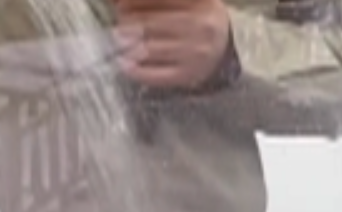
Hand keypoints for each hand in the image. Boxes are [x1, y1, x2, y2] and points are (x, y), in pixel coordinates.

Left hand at [115, 0, 233, 89]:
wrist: (223, 49)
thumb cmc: (198, 18)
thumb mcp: (190, 1)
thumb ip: (161, 2)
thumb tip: (121, 3)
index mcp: (201, 3)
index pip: (161, 2)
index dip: (136, 3)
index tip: (120, 5)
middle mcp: (201, 27)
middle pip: (154, 23)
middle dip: (130, 21)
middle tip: (119, 21)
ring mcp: (195, 53)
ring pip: (152, 48)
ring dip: (129, 44)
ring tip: (118, 39)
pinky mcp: (188, 75)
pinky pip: (157, 75)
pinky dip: (137, 70)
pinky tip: (124, 63)